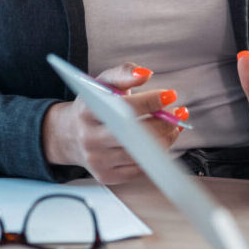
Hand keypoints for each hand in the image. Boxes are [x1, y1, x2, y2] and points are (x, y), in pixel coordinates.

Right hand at [42, 62, 187, 183]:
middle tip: (178, 112)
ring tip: (174, 126)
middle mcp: (90, 138)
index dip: (152, 101)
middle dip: (164, 122)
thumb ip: (124, 72)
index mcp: (88, 111)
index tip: (170, 95)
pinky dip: (156, 155)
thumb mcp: (103, 82)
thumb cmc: (93, 105)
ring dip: (165, 138)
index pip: (125, 107)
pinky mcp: (106, 175)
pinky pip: (138, 169)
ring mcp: (97, 160)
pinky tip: (162, 141)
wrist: (70, 134)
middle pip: (135, 134)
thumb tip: (145, 73)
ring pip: (140, 153)